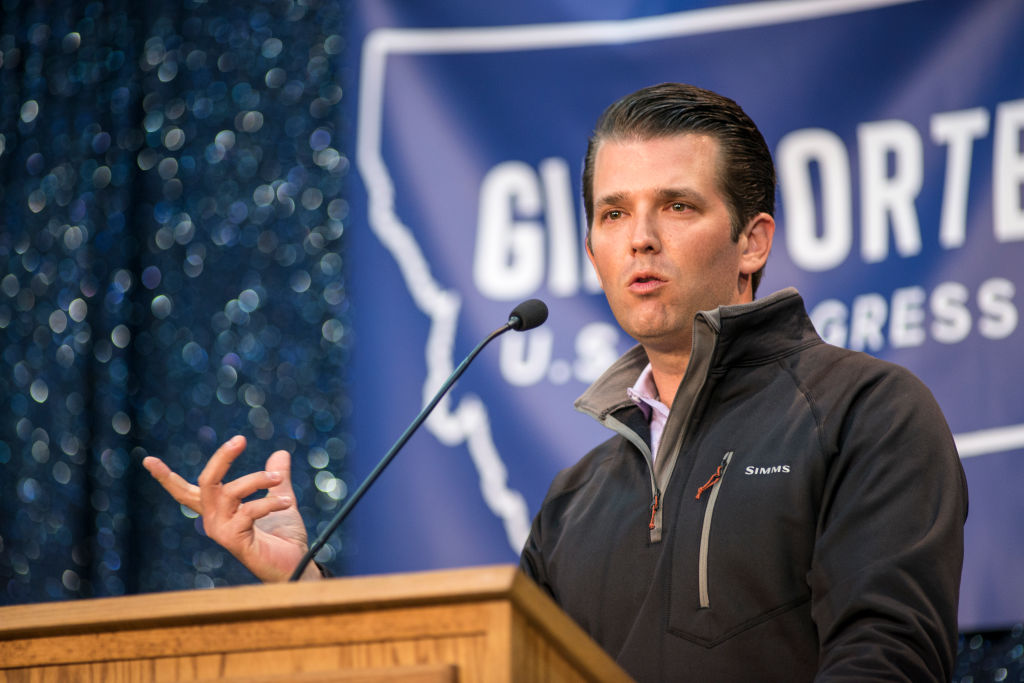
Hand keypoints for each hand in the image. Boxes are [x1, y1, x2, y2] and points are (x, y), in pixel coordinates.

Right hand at [142, 435, 321, 581]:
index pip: (186, 491)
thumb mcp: (281, 499)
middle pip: (205, 482)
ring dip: (256, 479)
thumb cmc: (284, 539)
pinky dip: (269, 502)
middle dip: (221, 458)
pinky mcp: (233, 541)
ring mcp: (220, 531)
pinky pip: (247, 511)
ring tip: (278, 479)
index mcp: (218, 510)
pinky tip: (286, 501)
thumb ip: (276, 478)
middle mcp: (213, 520)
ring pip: (228, 492)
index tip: (147, 460)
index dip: (166, 477)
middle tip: (239, 439)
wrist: (297, 568)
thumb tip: (279, 452)